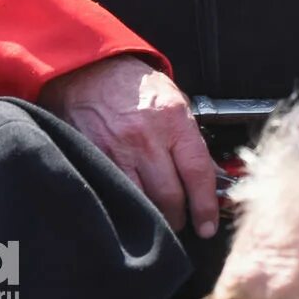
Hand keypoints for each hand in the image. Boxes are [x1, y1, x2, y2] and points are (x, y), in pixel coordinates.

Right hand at [41, 54, 220, 238]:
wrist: (90, 73)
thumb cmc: (135, 87)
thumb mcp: (175, 102)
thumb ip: (189, 138)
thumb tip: (208, 175)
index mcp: (174, 121)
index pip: (196, 172)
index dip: (205, 205)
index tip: (208, 225)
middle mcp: (147, 139)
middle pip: (169, 196)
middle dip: (179, 218)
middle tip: (183, 223)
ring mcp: (118, 152)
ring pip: (142, 202)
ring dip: (153, 218)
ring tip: (159, 220)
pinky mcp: (94, 161)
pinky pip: (114, 195)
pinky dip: (126, 208)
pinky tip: (132, 211)